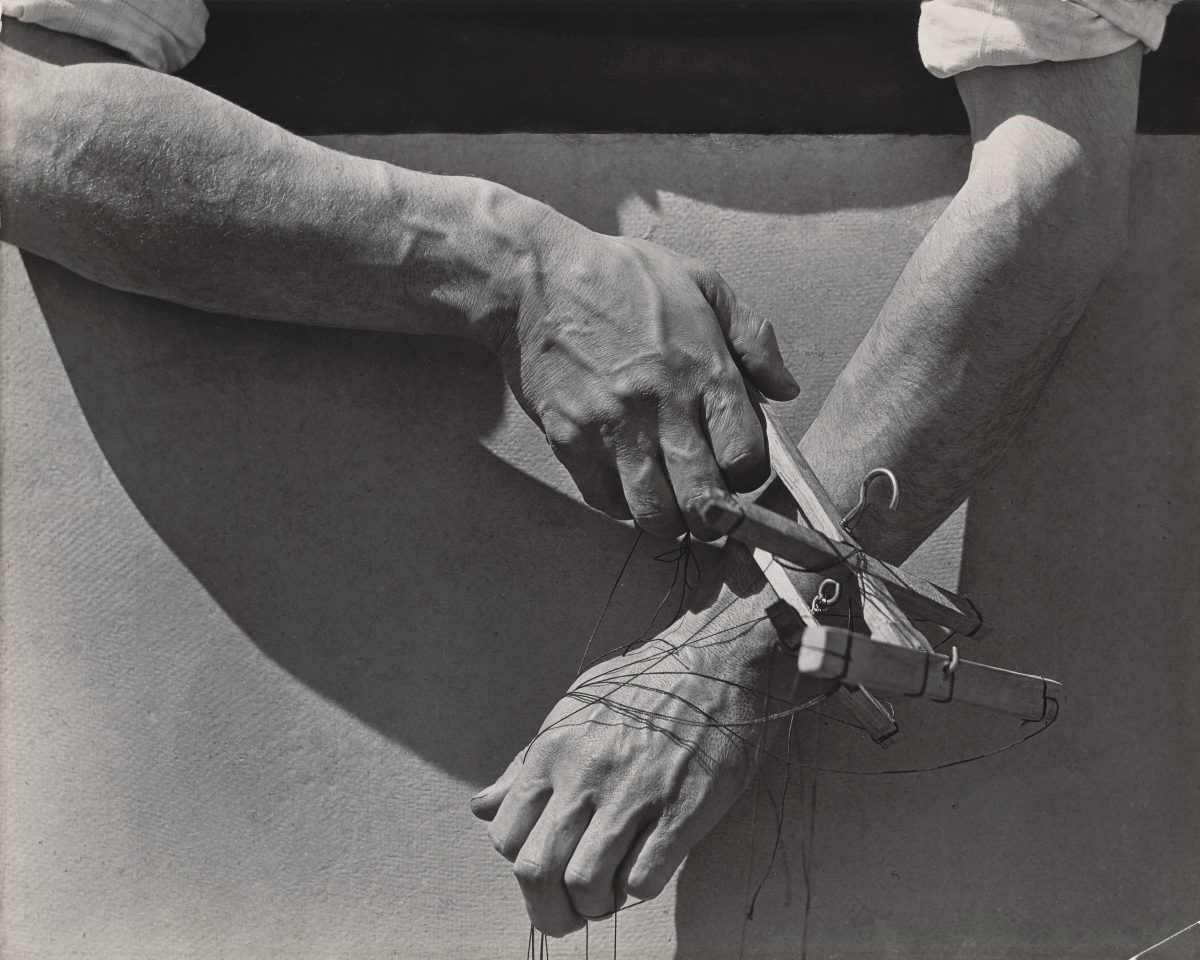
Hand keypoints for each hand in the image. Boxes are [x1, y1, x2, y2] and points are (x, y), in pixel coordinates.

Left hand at [470, 612, 806, 936]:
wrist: (718, 664)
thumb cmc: (645, 685)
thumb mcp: (574, 708)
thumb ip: (528, 763)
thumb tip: (485, 807)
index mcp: (553, 750)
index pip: (506, 836)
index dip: (522, 864)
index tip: (546, 866)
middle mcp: (585, 776)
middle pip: (536, 871)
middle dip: (547, 910)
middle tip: (568, 913)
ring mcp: (634, 796)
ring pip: (586, 884)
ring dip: (595, 904)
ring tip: (609, 893)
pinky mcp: (682, 812)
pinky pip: (643, 880)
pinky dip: (638, 888)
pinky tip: (647, 866)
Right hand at [498, 217, 799, 539]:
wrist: (534, 279)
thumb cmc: (619, 277)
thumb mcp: (701, 282)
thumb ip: (752, 337)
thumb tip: (785, 389)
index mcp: (705, 370)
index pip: (747, 458)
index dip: (749, 476)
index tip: (739, 471)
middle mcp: (663, 408)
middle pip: (705, 502)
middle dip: (715, 517)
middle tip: (711, 509)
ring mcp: (614, 429)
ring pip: (655, 514)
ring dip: (669, 519)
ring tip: (670, 503)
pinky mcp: (571, 441)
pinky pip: (605, 501)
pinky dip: (621, 505)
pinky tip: (627, 483)